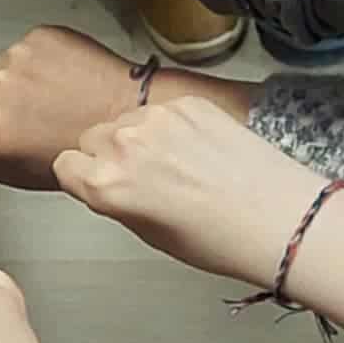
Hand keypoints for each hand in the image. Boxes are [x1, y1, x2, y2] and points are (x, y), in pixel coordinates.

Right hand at [0, 27, 140, 189]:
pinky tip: (59, 81)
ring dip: (9, 81)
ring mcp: (17, 54)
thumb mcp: (12, 174)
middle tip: (14, 117)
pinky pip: (19, 49)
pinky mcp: (39, 35)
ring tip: (45, 100)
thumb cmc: (76, 151)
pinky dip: (34, 63)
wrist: (126, 115)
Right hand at [54, 97, 326, 284]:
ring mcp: (157, 117)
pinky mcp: (187, 103)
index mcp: (106, 183)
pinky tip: (196, 148)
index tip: (98, 183)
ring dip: (137, 136)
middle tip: (140, 174)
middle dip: (106, 153)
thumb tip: (107, 182)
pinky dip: (169, 125)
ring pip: (125, 120)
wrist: (278, 217)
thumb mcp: (148, 233)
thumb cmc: (218, 239)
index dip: (83, 176)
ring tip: (173, 161)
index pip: (65, 164)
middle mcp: (123, 143)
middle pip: (91, 137)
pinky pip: (160, 109)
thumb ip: (115, 199)